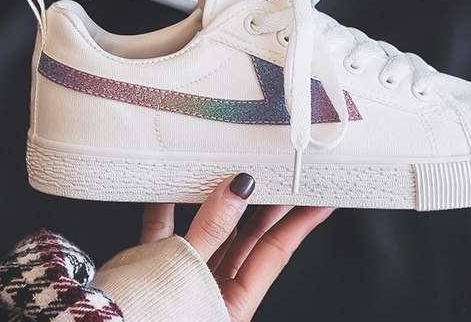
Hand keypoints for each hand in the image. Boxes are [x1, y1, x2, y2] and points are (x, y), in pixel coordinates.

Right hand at [140, 174, 334, 321]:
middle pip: (248, 238)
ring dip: (220, 197)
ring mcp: (185, 276)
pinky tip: (171, 180)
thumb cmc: (147, 317)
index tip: (322, 197)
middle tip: (286, 169)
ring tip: (239, 164)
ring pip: (210, 229)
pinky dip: (168, 204)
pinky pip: (166, 228)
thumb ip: (214, 226)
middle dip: (267, 203)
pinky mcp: (154, 266)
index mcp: (233, 305)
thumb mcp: (188, 271)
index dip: (299, 223)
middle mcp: (213, 290)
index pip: (275, 253)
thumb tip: (242, 187)